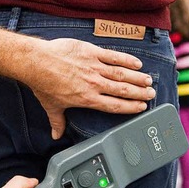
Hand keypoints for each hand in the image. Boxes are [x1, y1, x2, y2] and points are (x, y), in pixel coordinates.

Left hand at [23, 38, 154, 138]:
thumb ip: (57, 122)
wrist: (36, 62)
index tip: (141, 107)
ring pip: (122, 74)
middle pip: (123, 90)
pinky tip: (137, 64)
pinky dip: (126, 60)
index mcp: (87, 99)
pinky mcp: (91, 52)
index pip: (114, 105)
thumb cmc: (43, 84)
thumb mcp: (51, 106)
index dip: (130, 107)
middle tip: (151, 94)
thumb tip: (56, 135)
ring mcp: (94, 67)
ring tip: (148, 81)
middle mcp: (94, 84)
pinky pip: (113, 57)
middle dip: (139, 93)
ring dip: (137, 78)